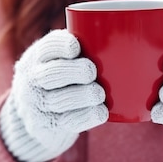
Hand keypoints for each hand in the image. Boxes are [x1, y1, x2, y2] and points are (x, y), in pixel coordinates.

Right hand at [0, 29, 107, 161]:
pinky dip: (87, 116)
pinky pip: (68, 121)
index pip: (47, 48)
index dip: (61, 46)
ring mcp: (38, 105)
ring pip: (59, 100)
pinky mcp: (48, 126)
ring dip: (83, 95)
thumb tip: (129, 35)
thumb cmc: (60, 75)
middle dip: (74, 71)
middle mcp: (32, 80)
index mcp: (38, 56)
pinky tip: (101, 112)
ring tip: (100, 93)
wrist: (35, 112)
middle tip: (92, 71)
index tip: (76, 47)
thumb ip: (83, 44)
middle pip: (51, 74)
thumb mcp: (59, 57)